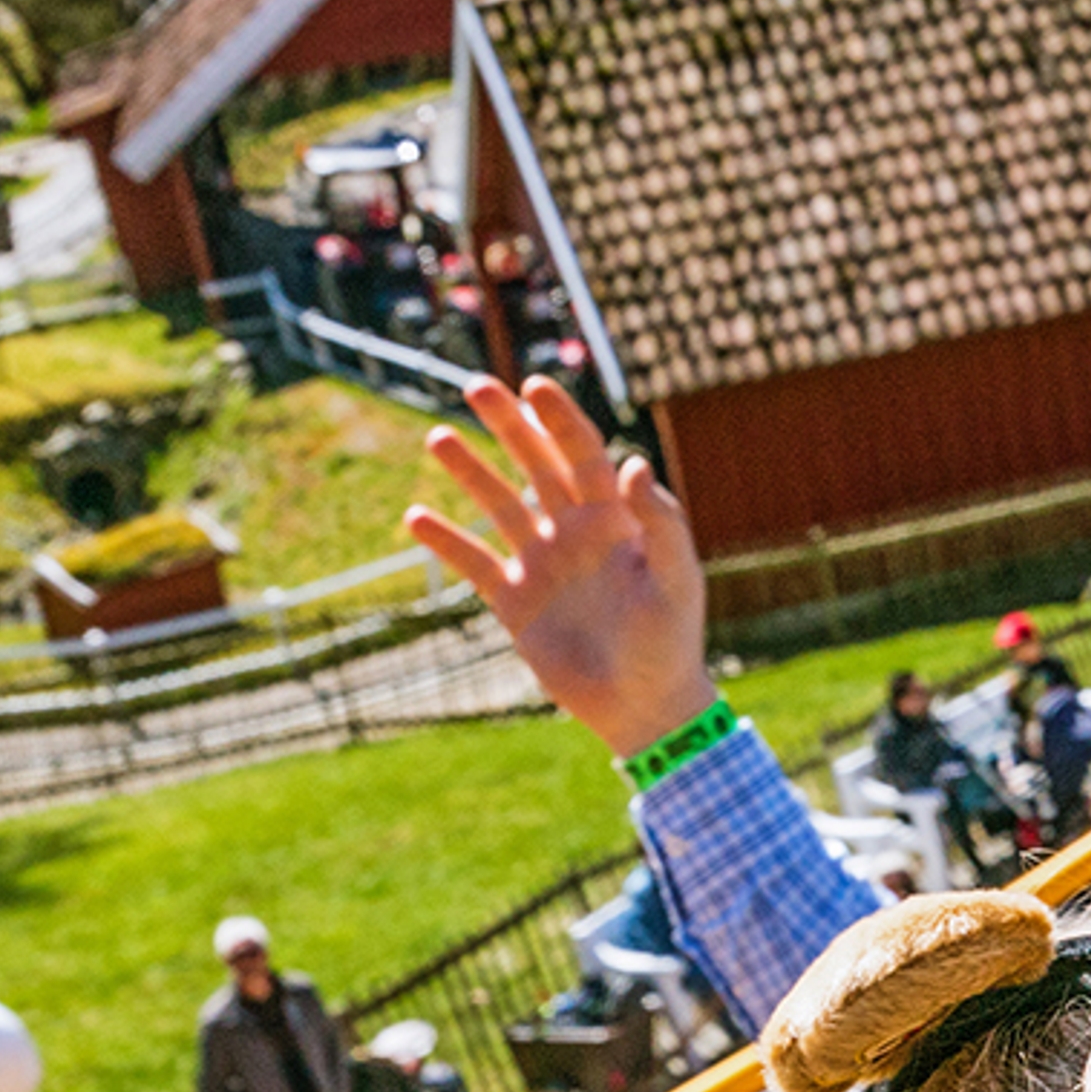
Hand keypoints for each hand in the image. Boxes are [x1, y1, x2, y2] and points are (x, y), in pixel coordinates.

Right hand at [409, 378, 713, 760]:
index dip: (560, 420)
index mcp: (615, 523)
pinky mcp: (516, 603)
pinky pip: (473, 564)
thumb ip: (660, 524)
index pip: (584, 456)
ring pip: (499, 506)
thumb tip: (634, 462)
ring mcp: (542, 566)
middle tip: (477, 385)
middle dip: (509, 426)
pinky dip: (446, 543)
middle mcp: (575, 535)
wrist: (643, 706)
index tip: (534, 386)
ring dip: (470, 472)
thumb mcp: (675, 581)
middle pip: (537, 467)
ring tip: (438, 437)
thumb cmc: (669, 643)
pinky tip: (415, 518)